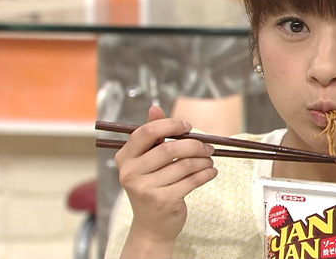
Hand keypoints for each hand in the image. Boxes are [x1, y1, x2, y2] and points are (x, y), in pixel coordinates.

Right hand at [115, 105, 217, 256]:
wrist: (151, 227)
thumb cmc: (151, 188)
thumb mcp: (147, 162)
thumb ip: (152, 135)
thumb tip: (155, 108)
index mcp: (124, 158)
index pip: (146, 132)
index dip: (170, 125)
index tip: (187, 127)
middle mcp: (130, 173)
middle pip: (169, 148)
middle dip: (194, 145)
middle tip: (208, 147)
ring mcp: (145, 189)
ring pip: (184, 165)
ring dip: (203, 160)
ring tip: (209, 160)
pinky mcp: (163, 201)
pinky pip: (192, 180)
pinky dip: (206, 173)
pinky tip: (211, 172)